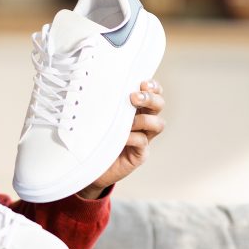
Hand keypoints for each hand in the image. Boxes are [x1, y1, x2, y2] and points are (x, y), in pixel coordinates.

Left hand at [77, 79, 165, 198]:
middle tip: (134, 97)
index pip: (153, 92)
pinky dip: (133, 137)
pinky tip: (122, 137)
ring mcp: (144, 138)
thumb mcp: (99, 116)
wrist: (89, 166)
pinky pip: (143, 142)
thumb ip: (104, 103)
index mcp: (136, 108)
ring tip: (129, 122)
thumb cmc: (94, 137)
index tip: (142, 82)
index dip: (152, 86)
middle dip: (150, 98)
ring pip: (158, 124)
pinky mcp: (140, 154)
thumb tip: (97, 84)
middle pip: (159, 105)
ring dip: (144, 119)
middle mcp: (143, 122)